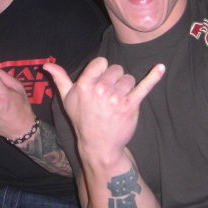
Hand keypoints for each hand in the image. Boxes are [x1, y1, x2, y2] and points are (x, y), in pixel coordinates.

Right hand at [43, 57, 164, 164]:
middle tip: (108, 97)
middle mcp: (100, 88)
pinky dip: (154, 76)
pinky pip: (144, 86)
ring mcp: (116, 97)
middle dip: (114, 80)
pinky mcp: (131, 105)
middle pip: (116, 69)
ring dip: (126, 87)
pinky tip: (161, 68)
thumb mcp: (67, 99)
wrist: (99, 145)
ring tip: (118, 102)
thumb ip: (59, 78)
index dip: (102, 71)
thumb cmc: (82, 120)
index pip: (101, 62)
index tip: (100, 82)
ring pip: (129, 78)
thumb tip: (46, 64)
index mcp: (84, 84)